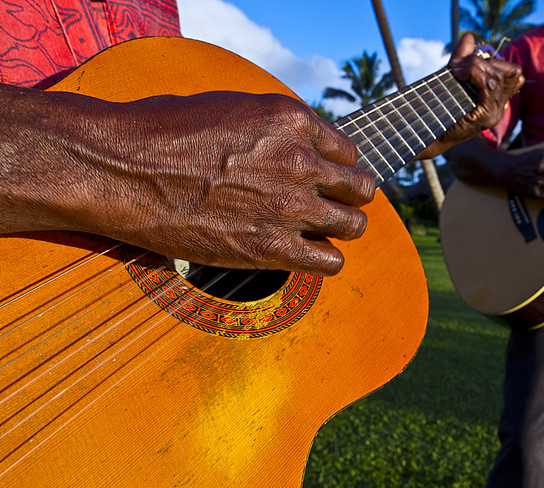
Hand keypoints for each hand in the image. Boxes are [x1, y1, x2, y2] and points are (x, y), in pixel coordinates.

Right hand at [0, 87, 374, 275]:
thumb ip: (275, 129)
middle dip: (349, 196)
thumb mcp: (231, 108)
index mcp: (291, 119)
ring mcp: (290, 206)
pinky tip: (307, 254)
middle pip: (360, 187)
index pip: (345, 149)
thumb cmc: (163, 133)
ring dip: (343, 228)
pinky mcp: (272, 247)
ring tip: (325, 230)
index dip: (335, 165)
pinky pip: (330, 261)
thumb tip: (297, 147)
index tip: (324, 177)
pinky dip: (324, 259)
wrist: (120, 170)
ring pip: (354, 224)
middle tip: (333, 204)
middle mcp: (300, 161)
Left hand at [415, 33, 523, 158]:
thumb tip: (469, 37)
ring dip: (473, 66)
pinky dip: (474, 73)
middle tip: (455, 64)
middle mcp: (499, 107)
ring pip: (495, 76)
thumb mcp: (454, 78)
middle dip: (479, 60)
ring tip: (454, 69)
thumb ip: (463, 58)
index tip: (471, 63)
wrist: (428, 134)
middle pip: (504, 71)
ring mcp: (494, 113)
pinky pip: (488, 85)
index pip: (514, 74)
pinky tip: (459, 74)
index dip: (497, 61)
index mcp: (496, 99)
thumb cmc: (440, 107)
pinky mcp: (485, 116)